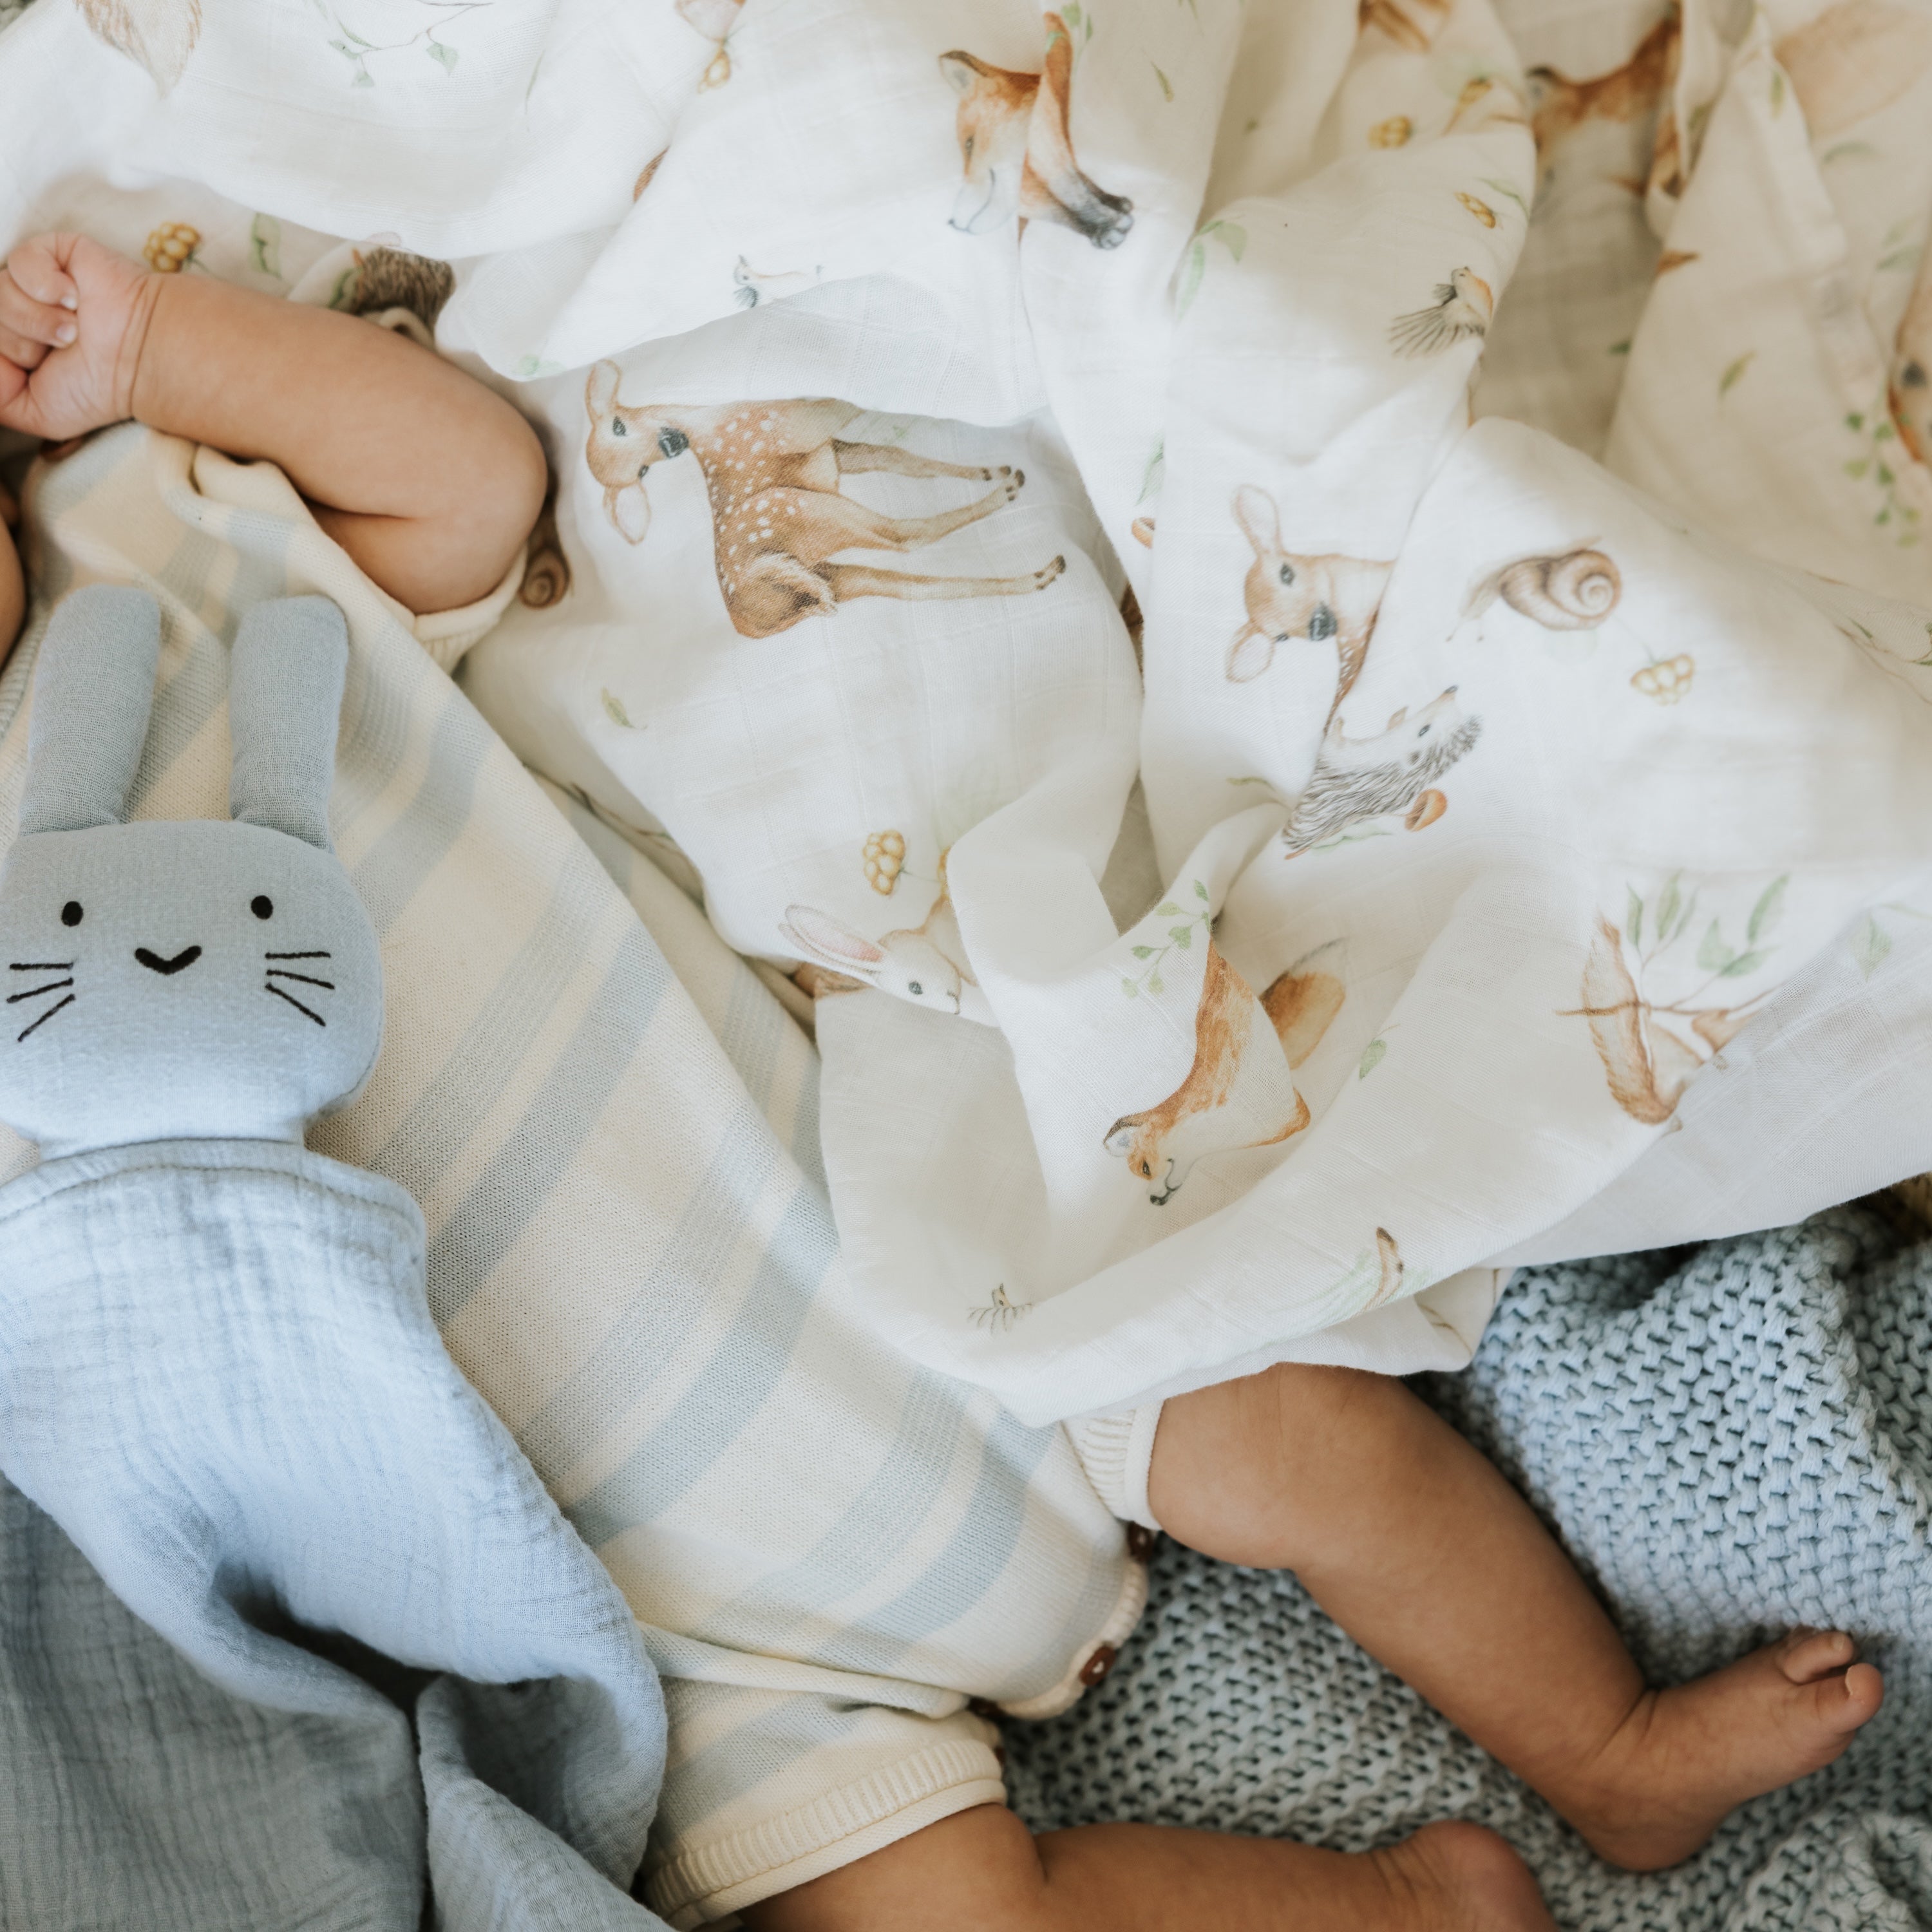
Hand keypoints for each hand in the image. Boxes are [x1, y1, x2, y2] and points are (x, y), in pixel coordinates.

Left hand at [0, 234, 159, 441]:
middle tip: (67, 350)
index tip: (36, 368)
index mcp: (14, 341)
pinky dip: (47, 287)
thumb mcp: (35, 414)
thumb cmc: (96, 389)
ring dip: (40, 320)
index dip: (7, 354)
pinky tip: (75, 300)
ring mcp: (33, 280)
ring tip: (76, 329)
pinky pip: (20, 264)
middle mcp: (21, 308)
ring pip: (0, 293)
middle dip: (24, 343)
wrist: (138, 362)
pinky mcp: (51, 251)